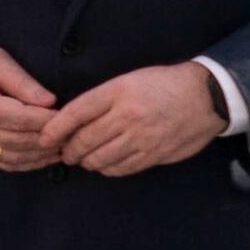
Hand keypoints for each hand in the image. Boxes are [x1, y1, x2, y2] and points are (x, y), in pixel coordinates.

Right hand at [0, 40, 67, 170]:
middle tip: (76, 133)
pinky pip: (4, 163)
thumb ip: (21, 80)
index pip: (21, 118)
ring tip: (67, 147)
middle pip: (21, 140)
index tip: (72, 116)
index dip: (49, 120)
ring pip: (15, 157)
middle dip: (51, 139)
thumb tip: (51, 101)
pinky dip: (28, 163)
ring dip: (43, 155)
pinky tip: (46, 157)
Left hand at [46, 60, 227, 175]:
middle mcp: (128, 115)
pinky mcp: (155, 154)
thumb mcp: (129, 80)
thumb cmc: (163, 85)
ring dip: (87, 162)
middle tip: (64, 152)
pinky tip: (104, 164)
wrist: (205, 95)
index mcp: (118, 91)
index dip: (55, 129)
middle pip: (85, 140)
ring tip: (83, 159)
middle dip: (69, 150)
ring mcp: (142, 137)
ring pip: (101, 158)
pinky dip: (108, 169)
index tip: (43, 138)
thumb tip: (72, 121)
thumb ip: (102, 100)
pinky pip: (122, 168)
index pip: (76, 113)